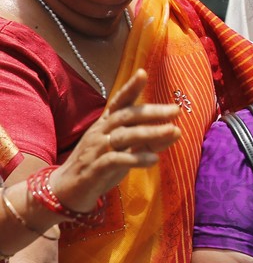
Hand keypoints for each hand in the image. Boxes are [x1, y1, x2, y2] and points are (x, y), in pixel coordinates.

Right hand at [52, 70, 180, 211]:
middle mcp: (101, 132)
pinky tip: (154, 160)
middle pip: (127, 116)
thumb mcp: (126, 149)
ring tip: (174, 131)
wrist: (68, 189)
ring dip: (151, 132)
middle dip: (152, 112)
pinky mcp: (96, 168)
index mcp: (106, 123)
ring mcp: (97, 149)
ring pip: (125, 135)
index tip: (142, 73)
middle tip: (176, 110)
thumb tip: (176, 131)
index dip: (130, 88)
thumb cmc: (101, 165)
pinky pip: (117, 159)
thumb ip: (148, 140)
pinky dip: (137, 158)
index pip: (119, 102)